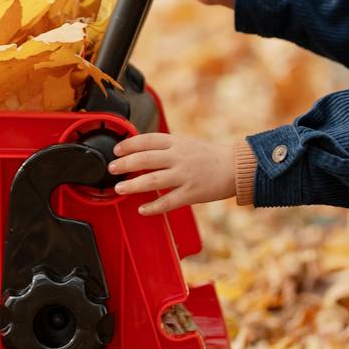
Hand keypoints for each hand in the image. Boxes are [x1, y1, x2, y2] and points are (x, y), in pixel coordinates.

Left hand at [108, 132, 237, 215]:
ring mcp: (185, 175)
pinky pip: (168, 201)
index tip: (116, 150)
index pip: (147, 140)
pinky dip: (153, 206)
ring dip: (133, 185)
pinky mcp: (192, 193)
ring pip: (153, 180)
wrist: (236, 167)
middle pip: (145, 158)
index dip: (129, 144)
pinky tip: (142, 209)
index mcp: (177, 142)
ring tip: (120, 189)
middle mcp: (179, 157)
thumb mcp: (187, 143)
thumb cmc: (210, 156)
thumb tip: (141, 150)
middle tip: (112, 168)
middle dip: (125, 164)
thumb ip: (166, 147)